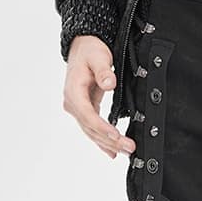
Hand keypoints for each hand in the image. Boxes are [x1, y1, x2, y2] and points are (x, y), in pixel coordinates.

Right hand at [63, 36, 136, 159]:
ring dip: (108, 144)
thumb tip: (109, 83)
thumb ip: (103, 71)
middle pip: (90, 128)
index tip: (116, 135)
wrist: (82, 48)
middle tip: (129, 147)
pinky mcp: (85, 110)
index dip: (101, 127)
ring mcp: (78, 108)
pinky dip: (102, 141)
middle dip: (109, 140)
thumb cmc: (90, 51)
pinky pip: (93, 129)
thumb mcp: (98, 57)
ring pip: (92, 132)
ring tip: (126, 151)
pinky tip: (112, 152)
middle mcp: (73, 103)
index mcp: (73, 92)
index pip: (87, 115)